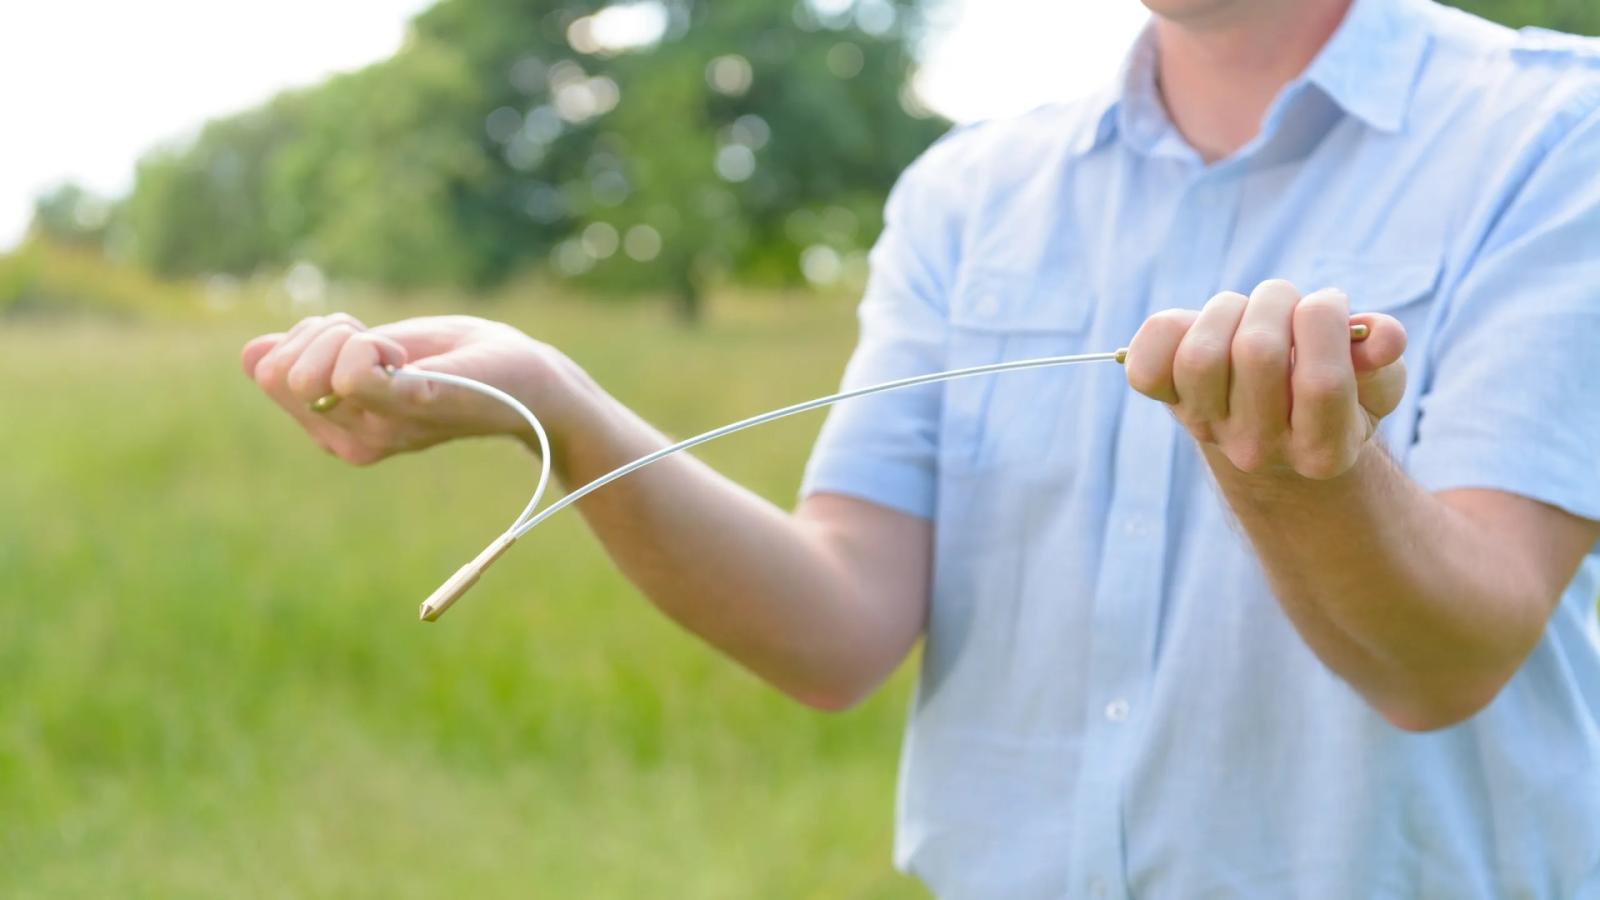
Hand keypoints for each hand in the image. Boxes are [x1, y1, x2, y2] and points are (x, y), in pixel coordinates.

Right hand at [241, 313, 572, 464]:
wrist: (532, 379)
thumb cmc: (461, 360)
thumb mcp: (377, 350)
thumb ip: (319, 355)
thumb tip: (253, 354)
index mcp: (336, 426)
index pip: (268, 370)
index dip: (307, 335)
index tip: (361, 337)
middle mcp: (349, 440)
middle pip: (279, 372)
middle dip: (320, 332)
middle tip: (382, 340)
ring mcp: (380, 431)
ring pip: (308, 370)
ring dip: (349, 334)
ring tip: (402, 351)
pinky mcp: (417, 407)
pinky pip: (356, 377)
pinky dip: (370, 348)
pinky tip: (408, 356)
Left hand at [1123, 279, 1406, 479]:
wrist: (1273, 434)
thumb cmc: (1332, 393)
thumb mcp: (1373, 382)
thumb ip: (1383, 358)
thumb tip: (1385, 337)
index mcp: (1322, 450)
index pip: (1322, 381)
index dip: (1326, 320)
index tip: (1330, 303)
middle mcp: (1258, 449)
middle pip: (1257, 353)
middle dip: (1278, 302)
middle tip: (1288, 303)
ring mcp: (1207, 428)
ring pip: (1201, 354)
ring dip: (1228, 309)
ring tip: (1249, 312)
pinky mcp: (1168, 402)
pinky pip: (1147, 362)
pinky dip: (1170, 329)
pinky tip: (1201, 327)